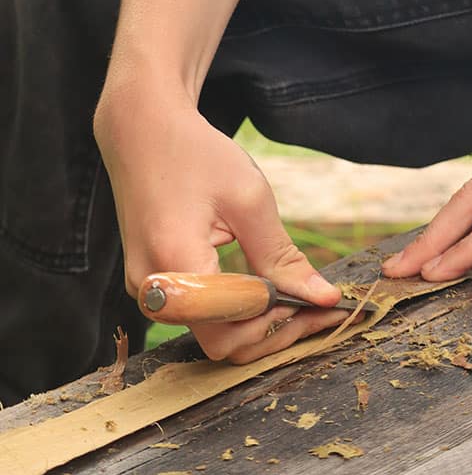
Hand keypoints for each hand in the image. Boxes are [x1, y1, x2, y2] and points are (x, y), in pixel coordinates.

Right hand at [95, 90, 344, 363]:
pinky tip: (268, 291)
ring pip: (211, 333)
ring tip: (300, 300)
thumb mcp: (249, 199)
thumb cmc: (197, 156)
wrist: (143, 131)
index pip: (231, 330)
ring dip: (257, 324)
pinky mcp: (153, 284)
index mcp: (174, 263)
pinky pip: (198, 315)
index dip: (280, 324)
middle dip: (275, 331)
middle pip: (221, 342)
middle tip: (318, 309)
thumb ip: (282, 256)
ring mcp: (147, 290)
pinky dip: (236, 311)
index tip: (323, 309)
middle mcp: (153, 289)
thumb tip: (324, 299)